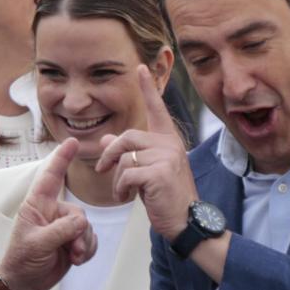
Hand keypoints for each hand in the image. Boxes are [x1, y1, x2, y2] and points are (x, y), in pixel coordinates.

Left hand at [0, 138, 96, 289]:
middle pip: (78, 213)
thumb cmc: (22, 260)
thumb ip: (59, 231)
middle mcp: (52, 213)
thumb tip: (81, 223)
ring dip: (83, 245)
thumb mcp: (37, 245)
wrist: (26, 283)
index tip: (71, 142)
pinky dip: (88, 250)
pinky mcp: (73, 241)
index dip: (60, 159)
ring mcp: (64, 227)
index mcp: (36, 206)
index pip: (50, 177)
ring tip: (72, 257)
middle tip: (70, 250)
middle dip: (78, 234)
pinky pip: (91, 240)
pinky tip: (77, 259)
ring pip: (87, 228)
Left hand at [98, 71, 197, 239]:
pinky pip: (126, 174)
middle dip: (110, 155)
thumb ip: (129, 154)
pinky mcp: (159, 173)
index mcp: (169, 141)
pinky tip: (128, 198)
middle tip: (102, 170)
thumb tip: (106, 138)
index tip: (141, 68)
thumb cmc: (167, 197)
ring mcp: (166, 158)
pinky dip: (121, 188)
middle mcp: (170, 145)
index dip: (148, 89)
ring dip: (116, 179)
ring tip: (123, 192)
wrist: (186, 221)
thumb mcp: (147, 171)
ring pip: (125, 159)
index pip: (157, 110)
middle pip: (128, 137)